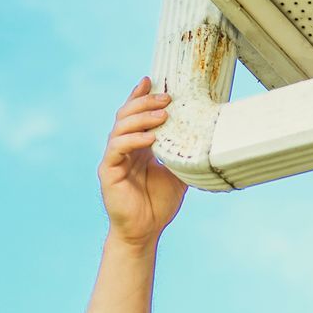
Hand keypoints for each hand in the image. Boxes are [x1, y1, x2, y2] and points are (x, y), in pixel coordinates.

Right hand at [99, 77, 186, 248]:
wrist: (145, 232)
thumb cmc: (159, 204)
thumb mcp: (178, 173)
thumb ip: (183, 154)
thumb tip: (205, 137)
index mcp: (137, 146)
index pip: (135, 114)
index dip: (140, 95)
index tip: (152, 80)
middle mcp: (123, 148)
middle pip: (127, 114)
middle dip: (145, 102)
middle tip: (166, 98)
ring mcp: (113, 158)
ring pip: (121, 127)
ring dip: (142, 118)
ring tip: (162, 115)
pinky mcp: (108, 171)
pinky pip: (118, 148)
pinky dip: (133, 140)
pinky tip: (150, 138)